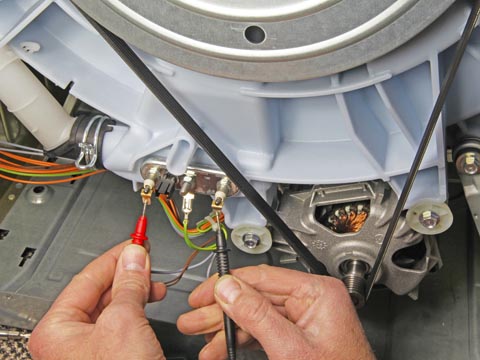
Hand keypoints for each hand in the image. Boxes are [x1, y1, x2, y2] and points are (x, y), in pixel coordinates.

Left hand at [28, 241, 166, 359]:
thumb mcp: (124, 322)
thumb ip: (128, 284)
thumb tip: (134, 257)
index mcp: (56, 330)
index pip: (86, 278)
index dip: (115, 257)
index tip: (136, 242)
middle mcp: (69, 341)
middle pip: (99, 292)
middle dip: (127, 274)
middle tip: (147, 259)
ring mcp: (90, 352)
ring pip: (113, 307)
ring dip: (136, 291)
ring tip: (155, 284)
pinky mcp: (111, 358)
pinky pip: (122, 323)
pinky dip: (138, 309)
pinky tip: (150, 303)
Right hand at [178, 265, 374, 359]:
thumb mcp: (291, 348)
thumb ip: (257, 316)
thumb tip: (229, 289)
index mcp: (318, 292)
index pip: (262, 277)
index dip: (228, 285)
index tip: (203, 293)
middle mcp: (311, 300)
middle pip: (255, 297)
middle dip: (221, 311)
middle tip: (194, 319)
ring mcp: (304, 318)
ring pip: (256, 316)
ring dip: (227, 329)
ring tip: (203, 340)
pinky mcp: (298, 336)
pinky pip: (264, 331)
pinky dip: (242, 340)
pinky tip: (222, 347)